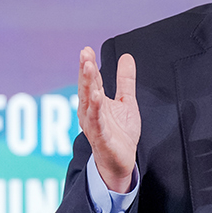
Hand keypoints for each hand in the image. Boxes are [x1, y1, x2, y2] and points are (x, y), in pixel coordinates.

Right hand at [77, 47, 140, 192]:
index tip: (87, 49)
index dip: (88, 64)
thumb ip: (125, 80)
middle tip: (85, 54)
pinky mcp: (101, 138)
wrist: (120, 163)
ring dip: (88, 85)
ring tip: (90, 69)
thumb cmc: (119, 133)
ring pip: (89, 102)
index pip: (91, 80)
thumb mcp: (126, 102)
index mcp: (95, 102)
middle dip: (85, 71)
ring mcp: (94, 125)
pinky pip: (97, 123)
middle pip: (86, 88)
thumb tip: (126, 57)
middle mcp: (90, 112)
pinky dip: (96, 110)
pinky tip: (97, 98)